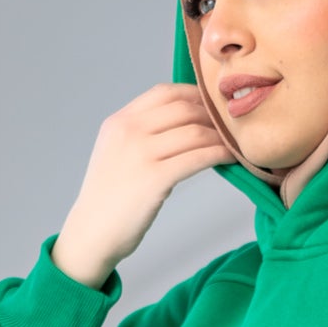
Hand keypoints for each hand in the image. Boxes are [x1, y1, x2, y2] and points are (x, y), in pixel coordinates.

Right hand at [51, 85, 232, 287]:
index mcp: (120, 121)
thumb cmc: (109, 199)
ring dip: (221, 136)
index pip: (165, 92)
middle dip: (213, 116)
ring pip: (195, 132)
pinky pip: (198, 157)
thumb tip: (183, 124)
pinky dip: (219, 155)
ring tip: (235, 143)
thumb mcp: (116, 153)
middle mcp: (129, 131)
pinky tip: (230, 158)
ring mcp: (141, 153)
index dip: (195, 95)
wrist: (92, 234)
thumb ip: (141, 134)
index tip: (213, 106)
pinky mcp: (155, 178)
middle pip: (184, 108)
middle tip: (232, 127)